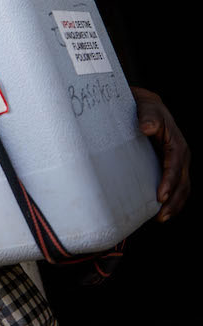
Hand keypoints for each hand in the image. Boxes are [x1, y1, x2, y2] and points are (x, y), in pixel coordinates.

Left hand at [132, 87, 190, 221]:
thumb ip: (147, 117)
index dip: (169, 181)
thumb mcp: (146, 107)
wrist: (143, 106)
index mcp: (176, 143)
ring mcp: (177, 163)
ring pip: (182, 188)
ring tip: (160, 219)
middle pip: (182, 182)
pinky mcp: (169, 168)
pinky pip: (175, 187)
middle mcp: (180, 156)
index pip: (175, 166)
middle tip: (160, 216)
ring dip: (174, 205)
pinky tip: (159, 212)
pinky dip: (171, 201)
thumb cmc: (144, 107)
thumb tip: (146, 128)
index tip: (161, 195)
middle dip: (173, 200)